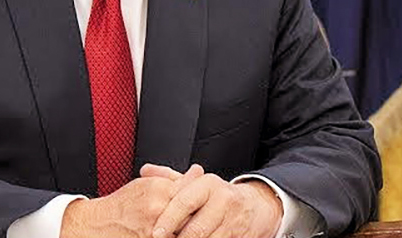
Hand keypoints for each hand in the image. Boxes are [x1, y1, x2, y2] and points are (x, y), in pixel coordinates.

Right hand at [59, 166, 202, 237]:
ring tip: (197, 227)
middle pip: (194, 212)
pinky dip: (181, 235)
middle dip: (201, 214)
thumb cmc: (121, 206)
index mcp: (157, 189)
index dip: (201, 193)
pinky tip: (180, 233)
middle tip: (206, 215)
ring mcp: (156, 230)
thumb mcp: (144, 184)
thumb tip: (196, 172)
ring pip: (188, 230)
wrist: (97, 226)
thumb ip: (170, 178)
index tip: (208, 196)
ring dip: (194, 228)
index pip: (191, 189)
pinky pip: (177, 237)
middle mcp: (157, 208)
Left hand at [142, 164, 282, 237]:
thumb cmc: (218, 196)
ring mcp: (235, 220)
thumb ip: (170, 178)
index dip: (168, 220)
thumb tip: (145, 171)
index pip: (184, 203)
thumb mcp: (197, 183)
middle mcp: (223, 200)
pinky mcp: (242, 236)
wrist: (257, 206)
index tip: (156, 233)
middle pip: (196, 228)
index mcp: (208, 184)